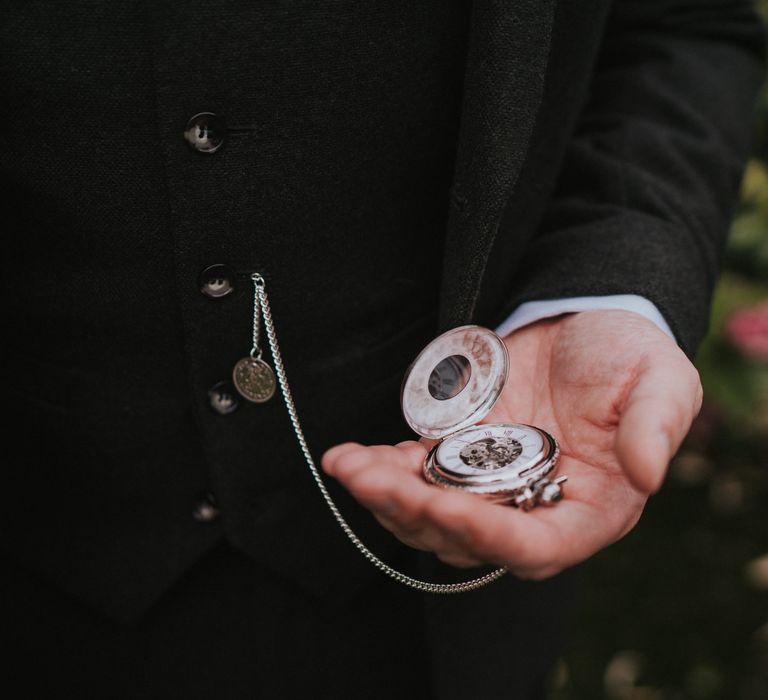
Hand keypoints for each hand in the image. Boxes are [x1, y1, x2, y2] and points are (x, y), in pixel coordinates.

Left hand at [322, 310, 701, 578]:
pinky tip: (347, 457)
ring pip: (431, 515)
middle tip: (373, 482)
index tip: (444, 508)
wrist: (583, 323)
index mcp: (590, 508)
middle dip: (417, 515)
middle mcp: (534, 508)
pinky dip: (381, 469)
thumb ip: (656, 426)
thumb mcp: (661, 380)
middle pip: (468, 539)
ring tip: (348, 467)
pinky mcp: (459, 454)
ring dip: (387, 498)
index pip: (538, 547)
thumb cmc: (631, 355)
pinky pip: (414, 475)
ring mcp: (490, 484)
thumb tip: (647, 475)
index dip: (489, 538)